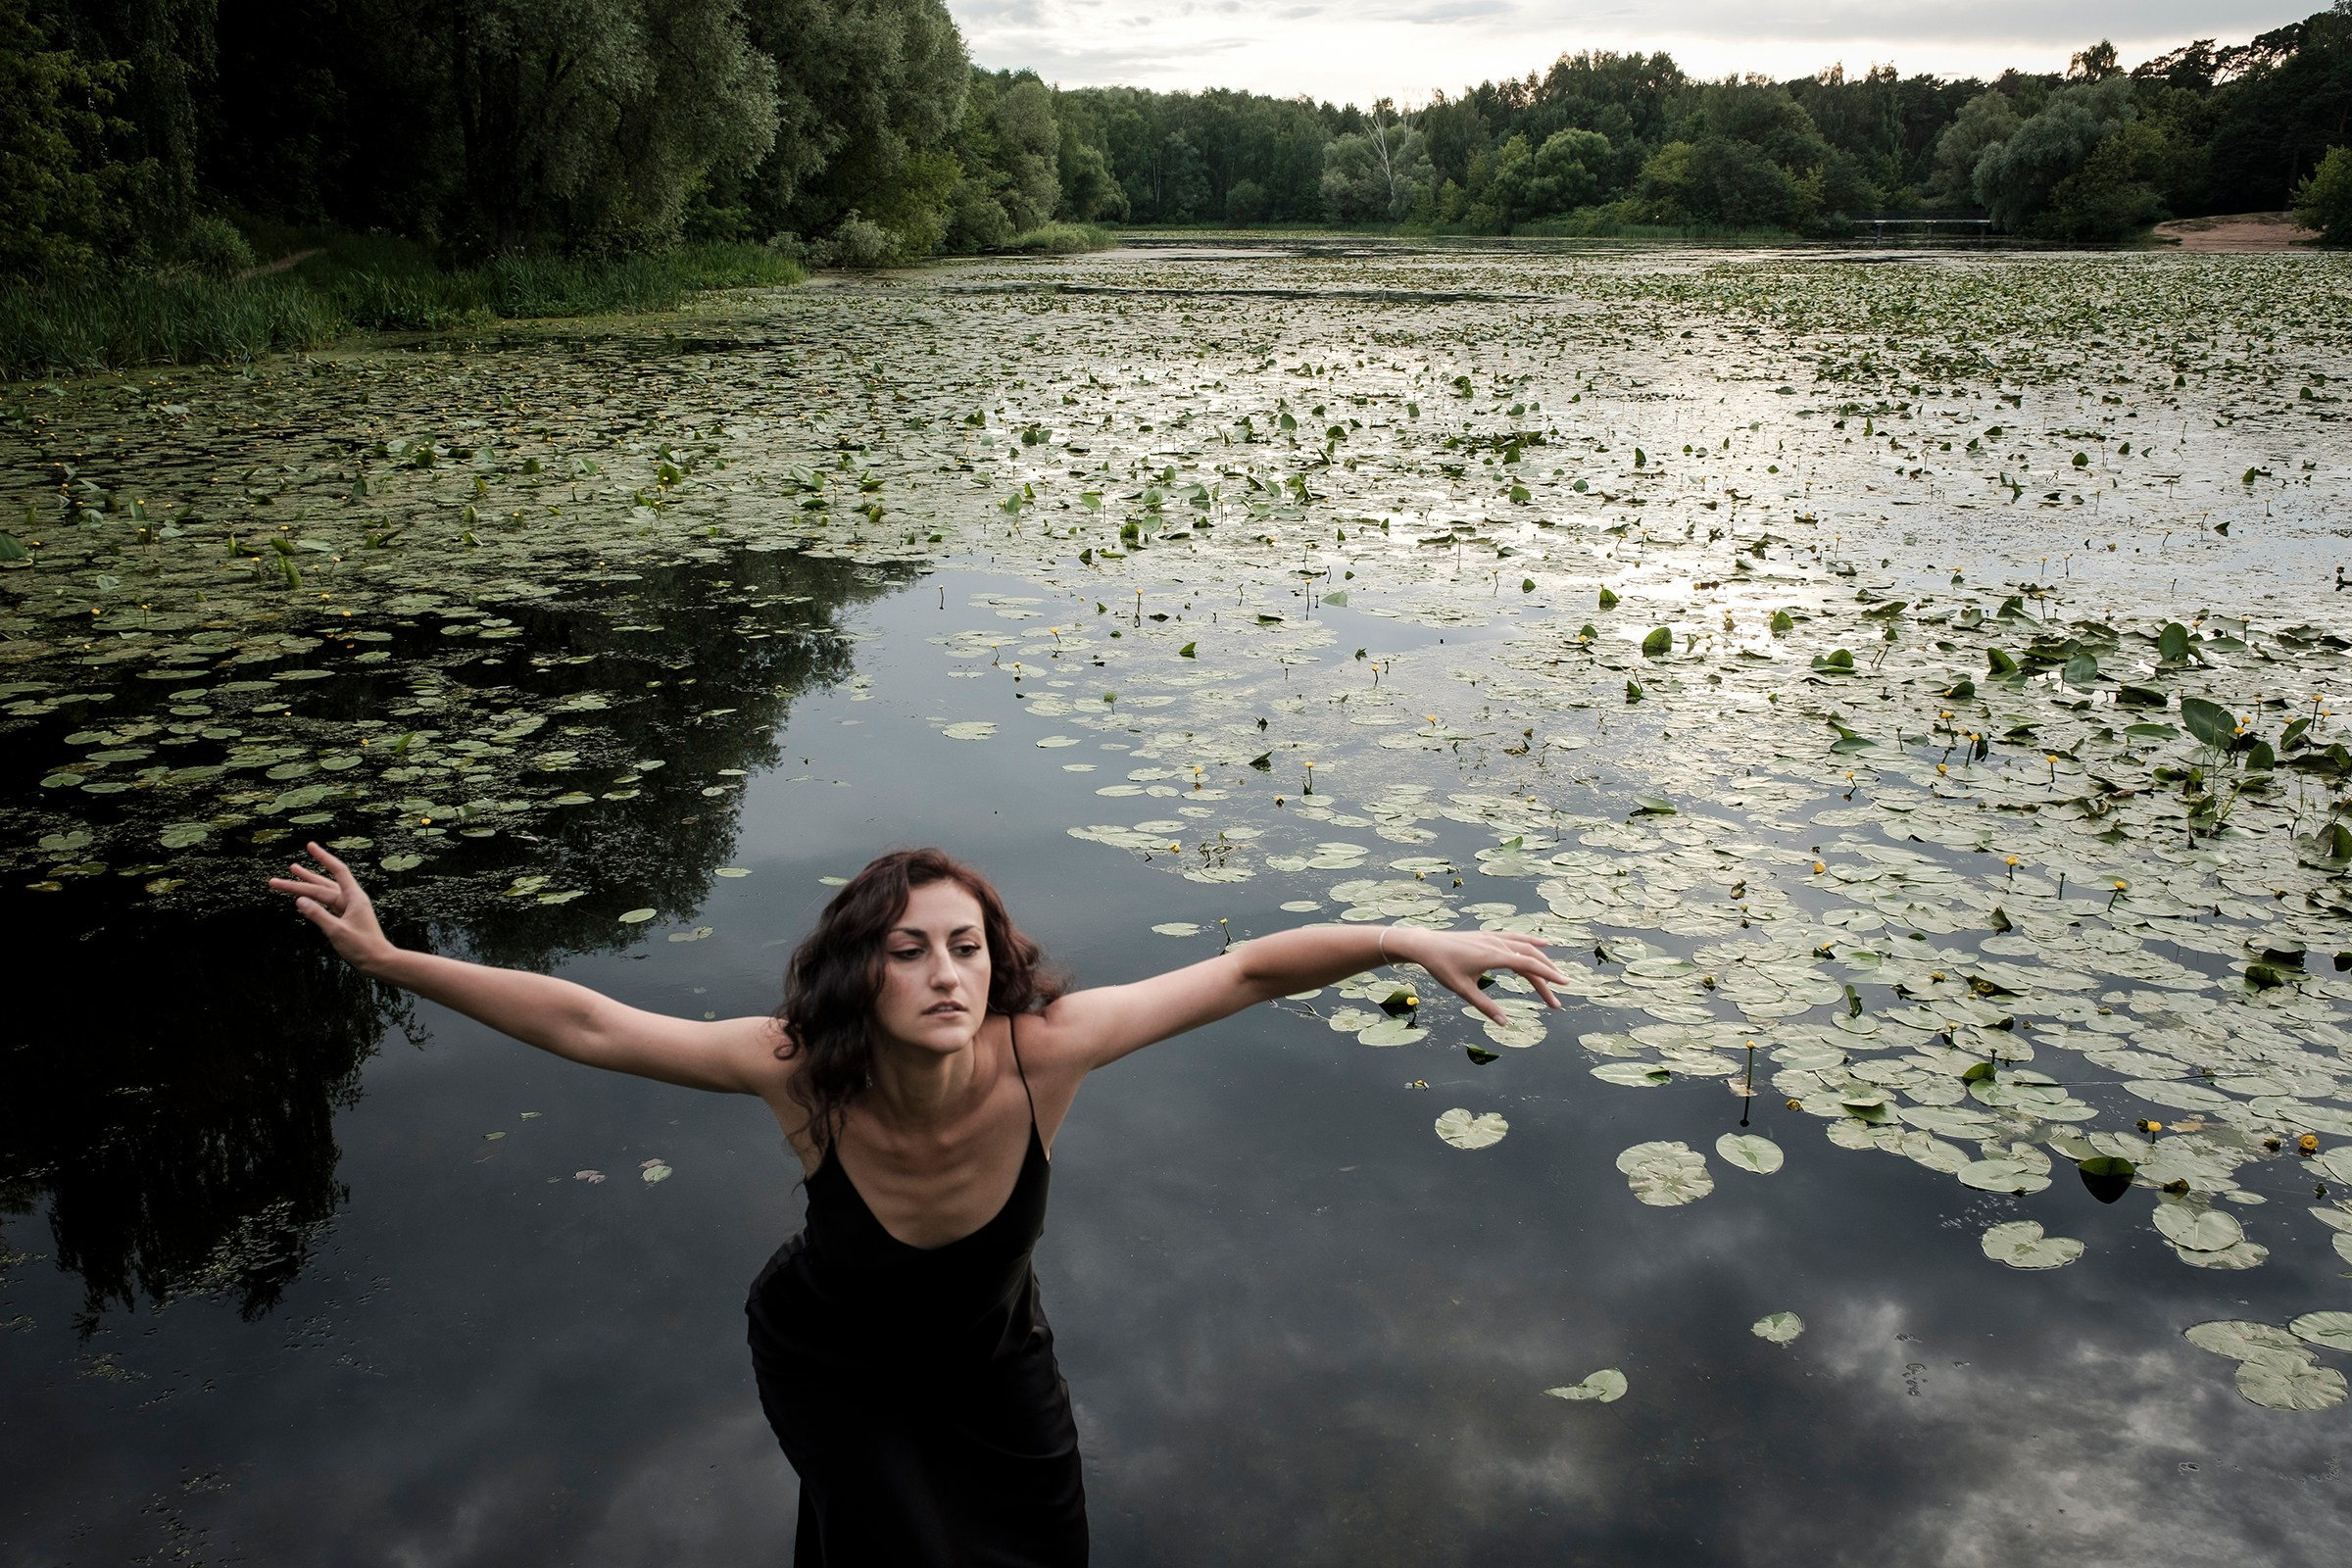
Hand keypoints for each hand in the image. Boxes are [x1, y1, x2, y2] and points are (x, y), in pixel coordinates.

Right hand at [268, 841, 396, 973]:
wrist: (378, 961)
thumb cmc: (362, 947)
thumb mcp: (336, 931)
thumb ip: (317, 915)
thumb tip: (299, 900)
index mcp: (354, 897)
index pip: (337, 870)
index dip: (323, 857)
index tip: (310, 845)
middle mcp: (352, 899)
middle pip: (324, 884)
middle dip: (303, 878)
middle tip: (284, 870)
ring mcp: (348, 908)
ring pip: (324, 892)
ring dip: (308, 884)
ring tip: (292, 872)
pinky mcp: (345, 918)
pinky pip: (326, 905)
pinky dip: (313, 900)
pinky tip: (303, 899)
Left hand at [1390, 928, 1566, 1022]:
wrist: (1426, 945)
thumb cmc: (1442, 967)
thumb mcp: (1463, 990)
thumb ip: (1485, 1006)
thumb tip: (1504, 1023)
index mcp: (1494, 956)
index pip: (1528, 965)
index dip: (1548, 975)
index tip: (1564, 984)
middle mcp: (1497, 944)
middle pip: (1531, 958)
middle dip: (1548, 975)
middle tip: (1560, 994)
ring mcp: (1493, 938)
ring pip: (1525, 946)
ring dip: (1542, 959)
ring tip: (1556, 972)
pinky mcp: (1488, 936)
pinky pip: (1515, 938)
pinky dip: (1530, 942)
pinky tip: (1539, 945)